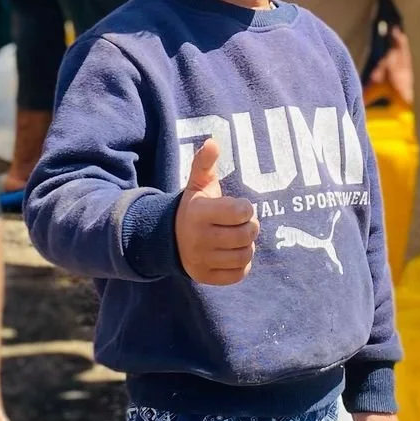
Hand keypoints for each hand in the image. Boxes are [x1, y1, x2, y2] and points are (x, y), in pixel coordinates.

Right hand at [175, 138, 258, 285]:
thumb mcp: (197, 184)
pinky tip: (233, 253)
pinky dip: (242, 264)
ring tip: (238, 238)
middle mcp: (198, 239)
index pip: (240, 212)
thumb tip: (213, 142)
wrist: (169, 239)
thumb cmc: (194, 208)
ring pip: (245, 255)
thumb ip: (205, 163)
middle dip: (250, 226)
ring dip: (247, 245)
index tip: (240, 207)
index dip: (246, 208)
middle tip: (242, 222)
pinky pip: (239, 274)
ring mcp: (202, 261)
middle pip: (247, 235)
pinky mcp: (206, 277)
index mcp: (198, 213)